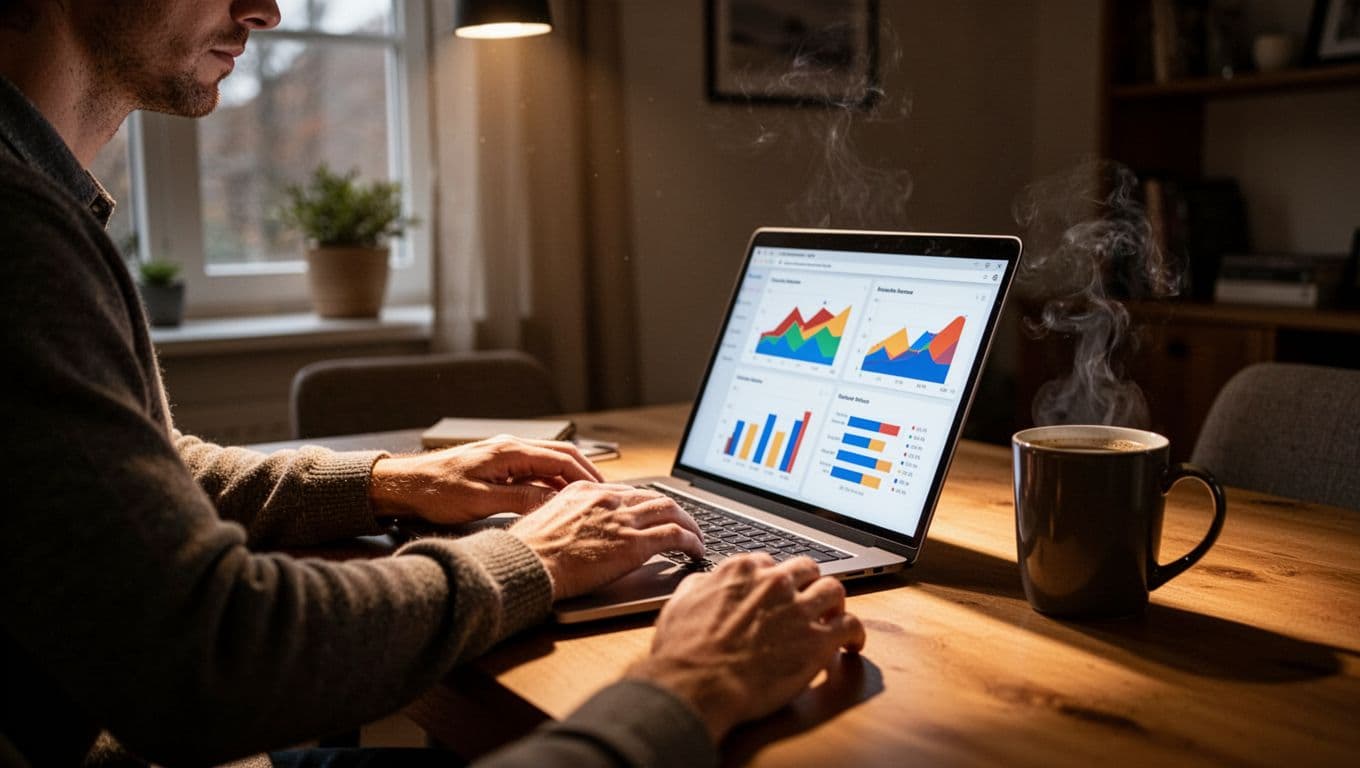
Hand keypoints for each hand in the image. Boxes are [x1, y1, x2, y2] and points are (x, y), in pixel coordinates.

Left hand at [368, 436, 604, 524]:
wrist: (403, 485)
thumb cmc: (434, 491)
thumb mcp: (480, 501)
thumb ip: (520, 500)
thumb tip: (554, 505)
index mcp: (510, 451)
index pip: (562, 459)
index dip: (586, 476)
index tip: (604, 492)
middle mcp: (510, 447)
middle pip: (561, 455)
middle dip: (585, 474)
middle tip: (604, 495)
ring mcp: (504, 455)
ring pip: (548, 463)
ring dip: (568, 479)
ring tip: (585, 500)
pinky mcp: (497, 465)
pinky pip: (533, 471)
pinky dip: (550, 483)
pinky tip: (555, 500)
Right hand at [509, 482, 703, 598]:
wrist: (526, 563)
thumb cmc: (527, 552)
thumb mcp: (545, 521)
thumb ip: (568, 519)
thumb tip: (576, 532)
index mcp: (585, 490)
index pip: (627, 491)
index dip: (645, 505)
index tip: (653, 515)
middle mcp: (608, 499)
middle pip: (653, 497)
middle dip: (673, 511)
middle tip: (683, 524)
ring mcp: (623, 520)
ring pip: (671, 511)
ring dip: (689, 524)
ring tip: (696, 538)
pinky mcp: (635, 544)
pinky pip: (676, 535)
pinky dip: (692, 541)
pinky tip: (696, 551)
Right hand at [625, 554, 865, 742]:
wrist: (697, 684)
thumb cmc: (683, 651)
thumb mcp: (680, 603)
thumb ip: (700, 585)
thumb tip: (708, 582)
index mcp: (742, 570)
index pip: (770, 564)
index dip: (774, 581)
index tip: (775, 595)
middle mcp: (775, 583)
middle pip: (806, 570)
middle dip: (807, 584)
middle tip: (806, 601)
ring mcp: (799, 610)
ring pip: (834, 589)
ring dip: (834, 602)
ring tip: (832, 616)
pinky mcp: (818, 641)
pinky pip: (851, 626)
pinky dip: (855, 633)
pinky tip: (852, 644)